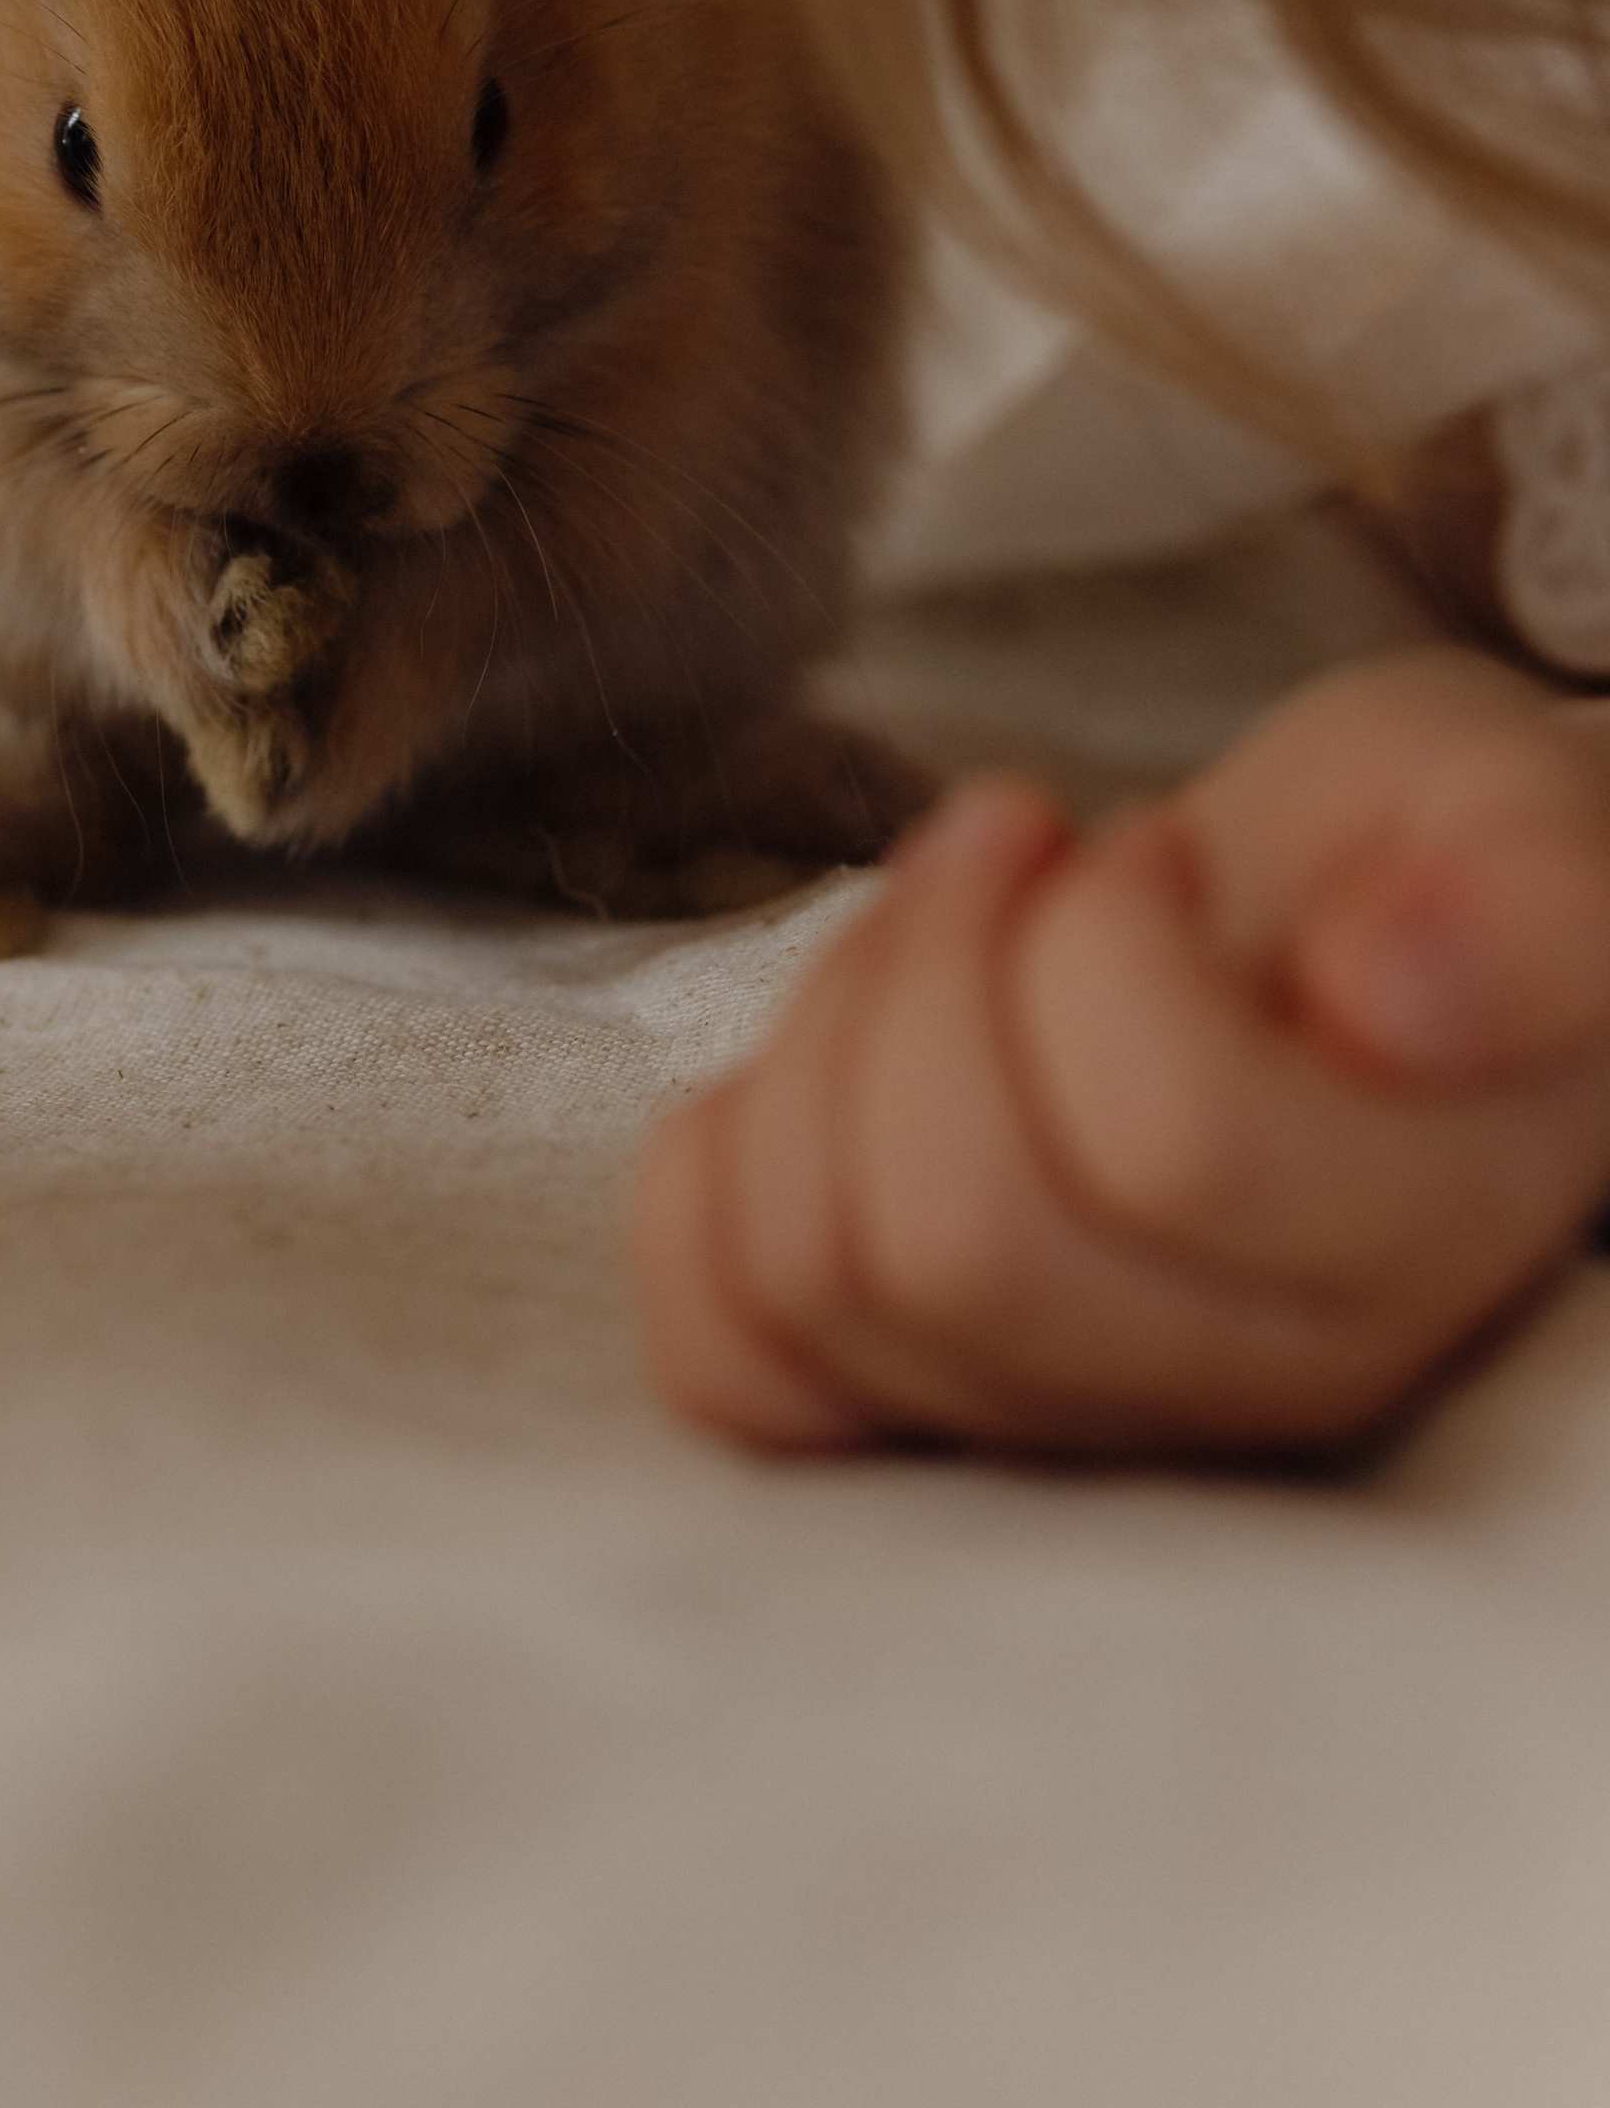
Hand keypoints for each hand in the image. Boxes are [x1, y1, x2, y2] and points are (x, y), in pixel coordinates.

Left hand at [633, 651, 1609, 1459]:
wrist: (1343, 932)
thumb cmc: (1426, 870)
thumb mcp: (1523, 826)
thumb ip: (1526, 906)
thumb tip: (1395, 996)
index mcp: (1408, 1247)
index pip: (1167, 1145)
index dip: (1109, 939)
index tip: (1154, 853)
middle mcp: (1240, 1388)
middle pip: (958, 1238)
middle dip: (933, 969)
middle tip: (1013, 851)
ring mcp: (1065, 1415)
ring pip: (822, 1275)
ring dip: (830, 1029)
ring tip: (941, 924)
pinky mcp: (910, 1399)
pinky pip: (726, 1363)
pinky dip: (715, 1172)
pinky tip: (813, 1056)